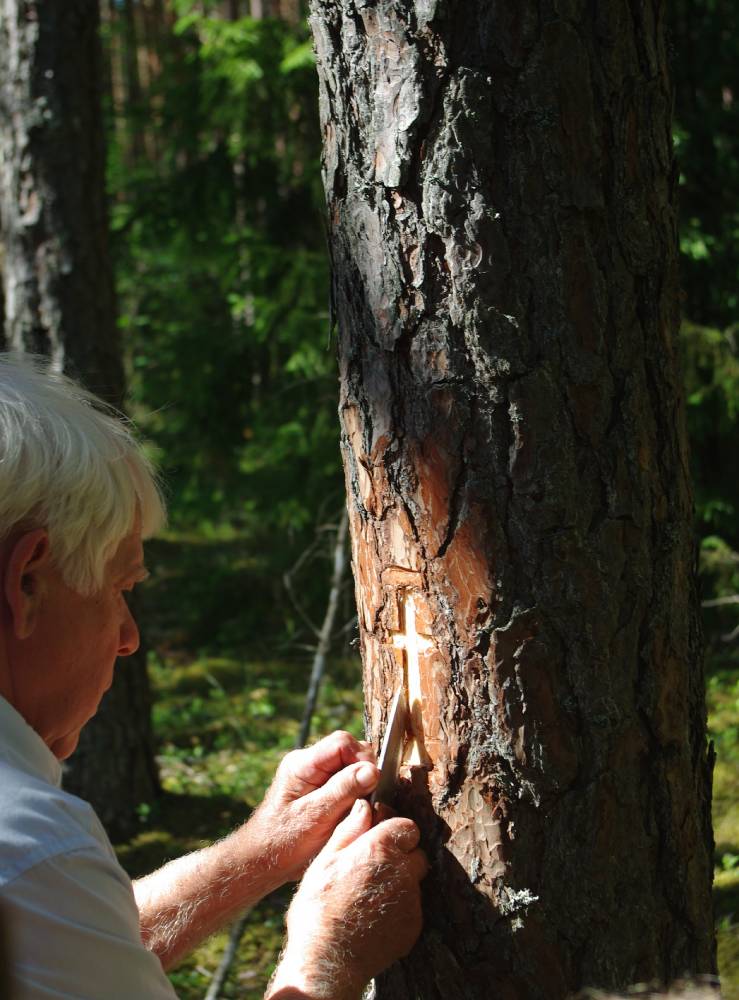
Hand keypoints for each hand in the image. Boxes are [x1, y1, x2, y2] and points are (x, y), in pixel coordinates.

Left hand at [245, 731, 379, 883]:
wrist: (262, 861)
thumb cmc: (282, 842)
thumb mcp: (314, 817)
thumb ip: (343, 791)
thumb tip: (373, 770)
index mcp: (302, 764)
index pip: (342, 743)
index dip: (362, 759)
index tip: (374, 783)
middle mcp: (308, 763)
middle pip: (349, 752)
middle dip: (364, 772)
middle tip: (369, 799)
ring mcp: (314, 776)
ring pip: (350, 767)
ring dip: (361, 785)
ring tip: (361, 808)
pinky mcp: (320, 789)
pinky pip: (346, 782)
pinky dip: (356, 795)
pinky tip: (354, 813)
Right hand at [267, 799, 427, 999]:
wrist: (327, 962)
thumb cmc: (318, 909)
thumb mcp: (324, 861)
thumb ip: (350, 831)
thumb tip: (364, 806)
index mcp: (380, 848)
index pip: (407, 826)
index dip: (393, 830)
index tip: (380, 838)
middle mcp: (402, 871)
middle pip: (415, 852)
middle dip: (400, 855)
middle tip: (374, 867)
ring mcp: (411, 900)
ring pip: (413, 880)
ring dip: (399, 881)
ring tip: (369, 895)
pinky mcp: (413, 925)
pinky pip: (411, 906)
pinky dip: (399, 907)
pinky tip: (374, 915)